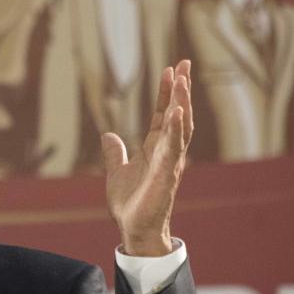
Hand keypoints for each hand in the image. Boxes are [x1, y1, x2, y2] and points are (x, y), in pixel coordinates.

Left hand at [101, 60, 193, 255]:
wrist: (134, 230)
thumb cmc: (131, 204)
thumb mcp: (116, 172)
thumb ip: (114, 153)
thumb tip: (108, 136)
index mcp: (156, 148)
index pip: (164, 113)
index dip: (167, 92)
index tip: (172, 69)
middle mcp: (167, 152)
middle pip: (178, 114)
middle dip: (181, 89)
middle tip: (185, 63)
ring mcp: (169, 162)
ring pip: (180, 127)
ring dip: (181, 103)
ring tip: (182, 80)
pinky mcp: (166, 175)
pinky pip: (173, 148)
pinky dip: (175, 129)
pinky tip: (176, 111)